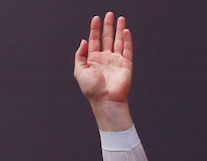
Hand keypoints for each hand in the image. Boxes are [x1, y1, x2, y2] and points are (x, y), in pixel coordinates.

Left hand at [74, 12, 133, 130]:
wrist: (106, 100)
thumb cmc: (92, 89)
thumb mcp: (79, 71)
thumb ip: (80, 55)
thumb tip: (83, 41)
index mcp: (93, 60)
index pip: (94, 41)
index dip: (94, 29)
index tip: (96, 18)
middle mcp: (105, 59)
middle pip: (107, 38)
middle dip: (107, 26)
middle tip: (109, 14)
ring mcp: (116, 61)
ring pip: (118, 41)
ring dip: (119, 29)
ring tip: (120, 18)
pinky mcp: (126, 64)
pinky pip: (127, 49)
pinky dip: (126, 40)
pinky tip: (125, 31)